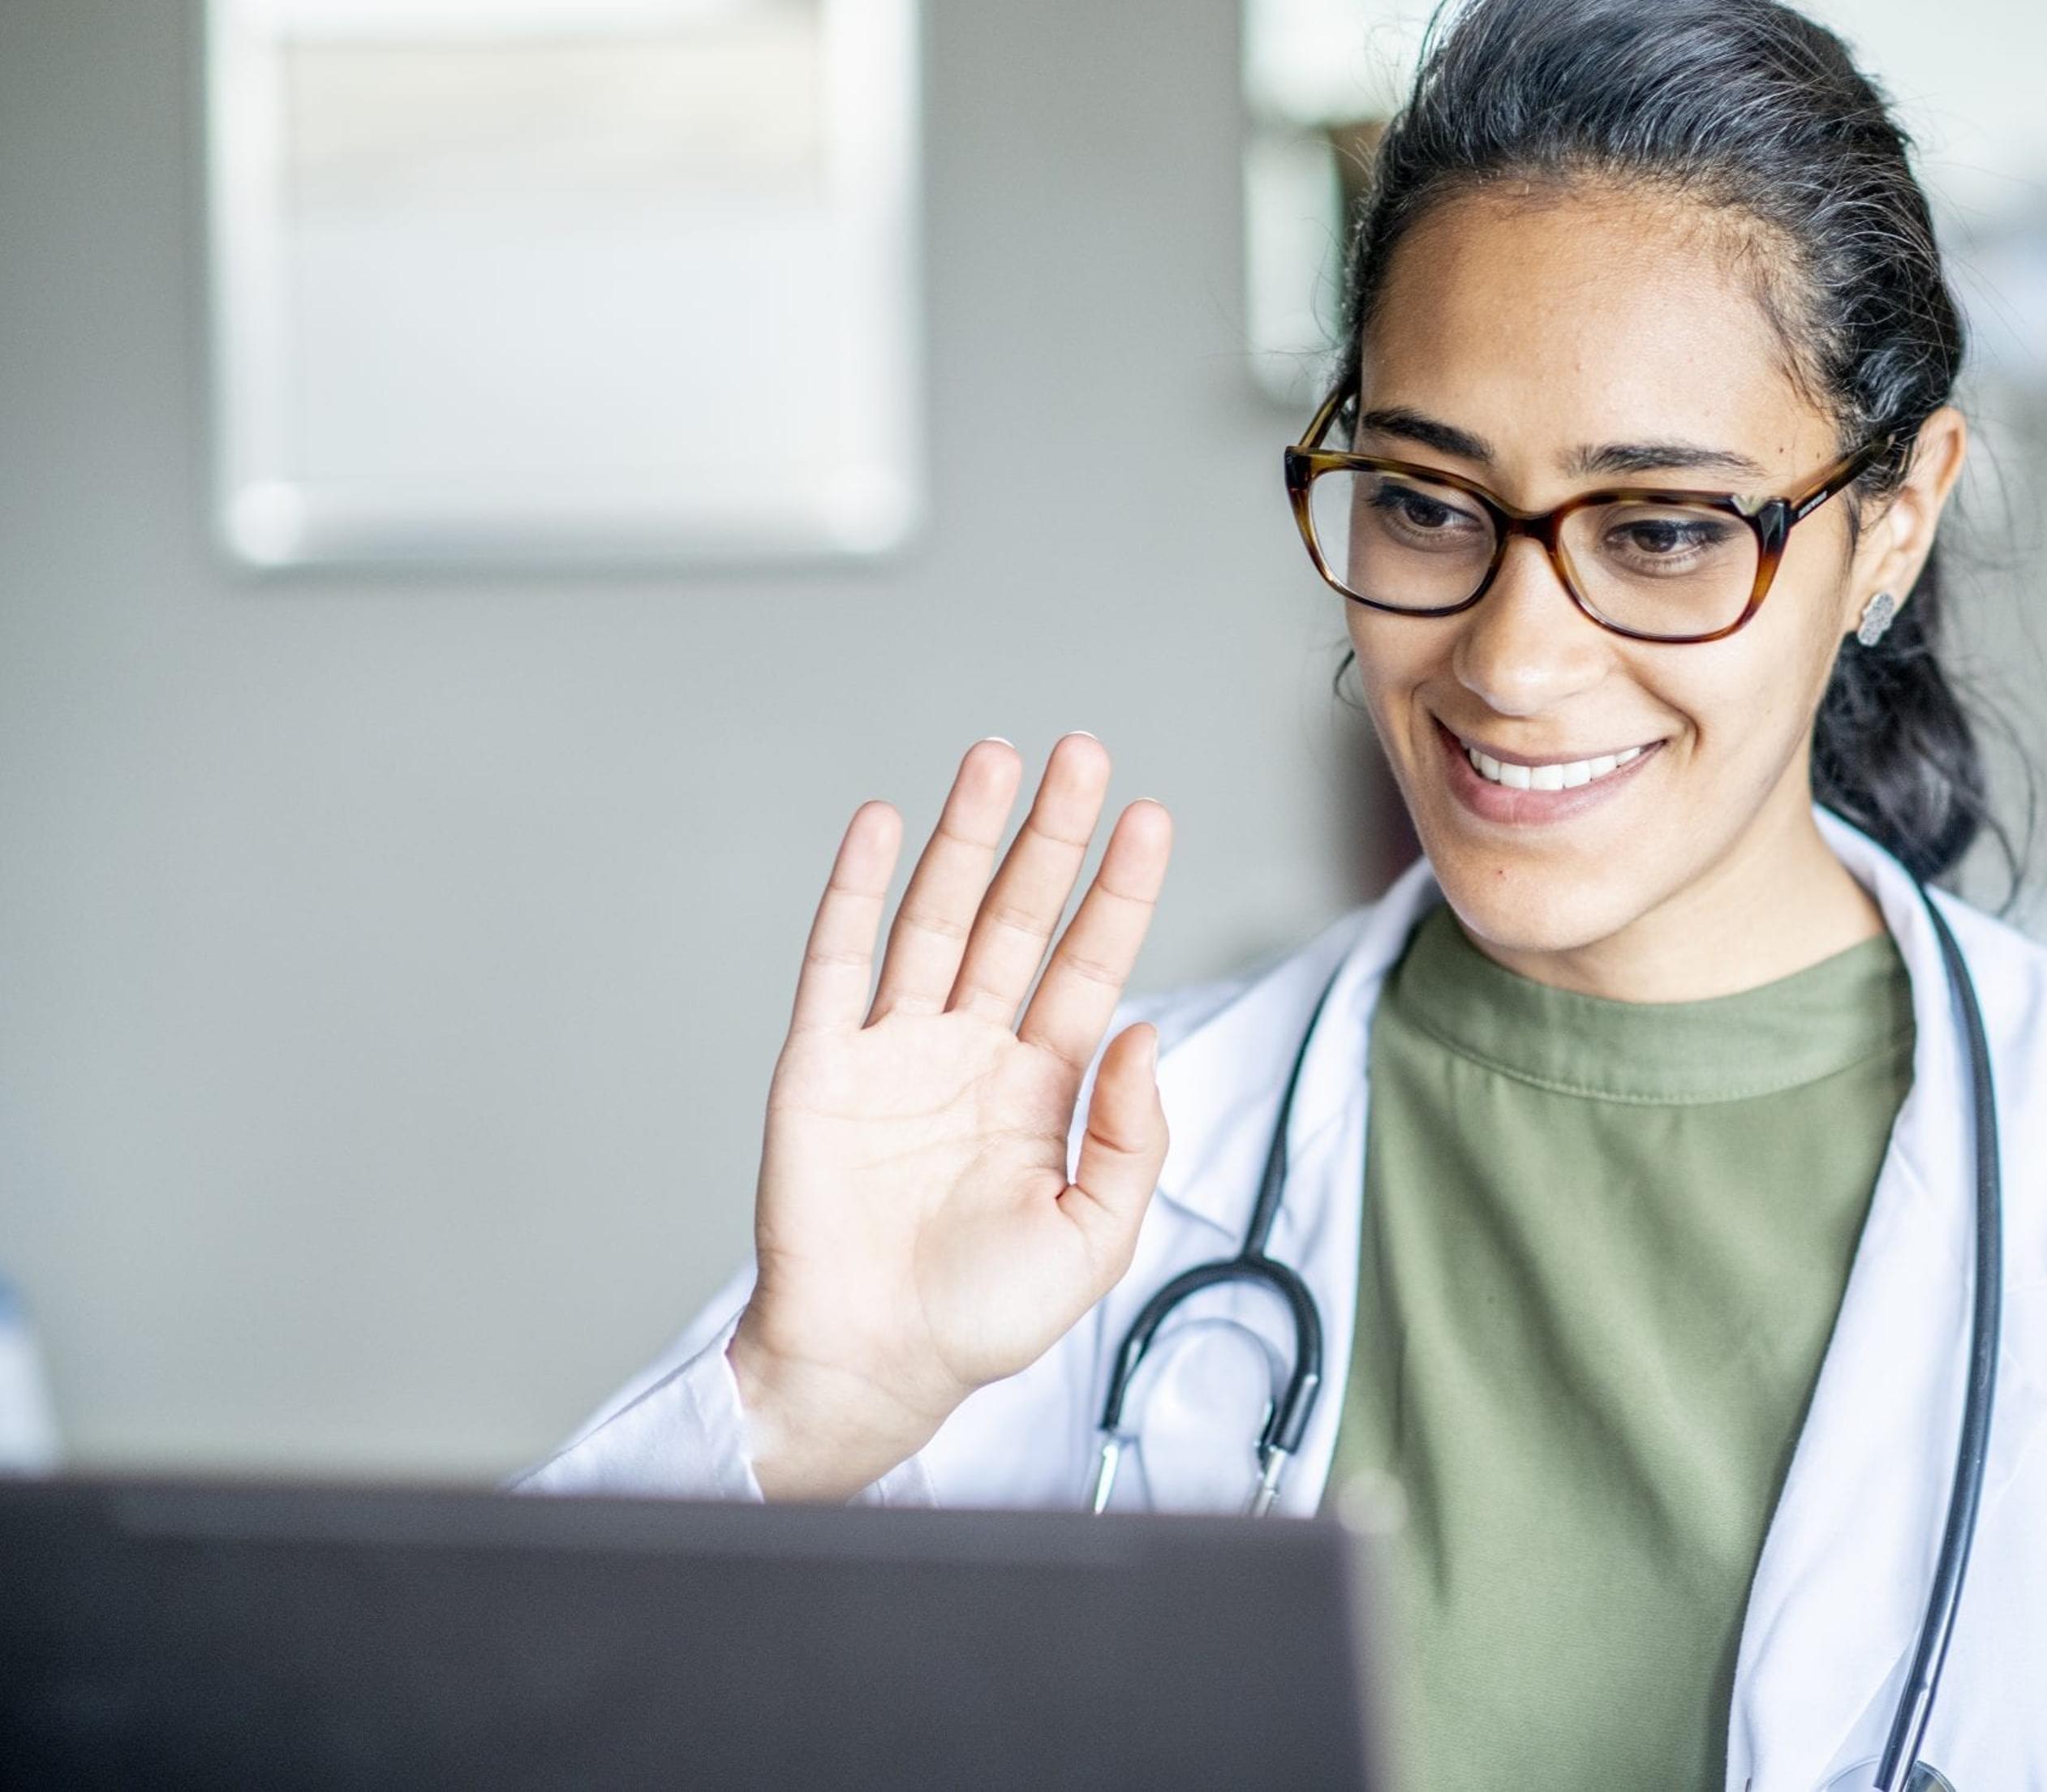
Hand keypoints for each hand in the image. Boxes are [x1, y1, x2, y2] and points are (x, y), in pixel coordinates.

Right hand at [728, 736, 1173, 1499]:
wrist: (874, 1368)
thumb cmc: (981, 1318)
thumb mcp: (1096, 1235)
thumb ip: (1132, 1135)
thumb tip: (1143, 1031)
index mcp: (1039, 1090)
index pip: (1089, 965)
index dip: (1118, 891)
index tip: (1150, 817)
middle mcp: (969, 1054)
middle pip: (1018, 919)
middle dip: (1050, 835)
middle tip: (1081, 754)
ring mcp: (892, 1053)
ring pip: (937, 920)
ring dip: (965, 838)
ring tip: (997, 760)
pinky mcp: (819, 1067)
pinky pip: (837, 963)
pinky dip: (854, 891)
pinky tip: (882, 826)